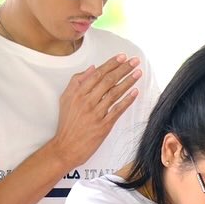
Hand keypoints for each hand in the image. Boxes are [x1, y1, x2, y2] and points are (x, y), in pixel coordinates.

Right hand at [49, 54, 142, 168]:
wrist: (66, 147)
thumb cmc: (67, 122)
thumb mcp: (65, 99)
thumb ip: (77, 82)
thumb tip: (92, 68)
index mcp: (77, 93)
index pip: (97, 74)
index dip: (111, 64)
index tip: (122, 56)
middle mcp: (87, 101)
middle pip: (108, 81)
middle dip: (123, 69)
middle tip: (135, 61)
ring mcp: (96, 113)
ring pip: (115, 93)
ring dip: (128, 81)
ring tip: (138, 72)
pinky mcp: (104, 125)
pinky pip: (118, 110)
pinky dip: (128, 100)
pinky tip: (136, 92)